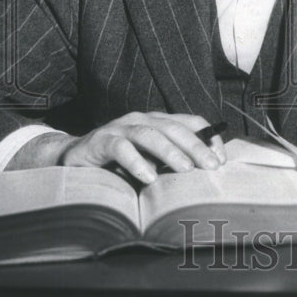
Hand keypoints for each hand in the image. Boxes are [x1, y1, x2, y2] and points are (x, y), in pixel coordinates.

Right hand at [9, 113, 226, 183]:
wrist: (74, 160)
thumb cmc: (118, 163)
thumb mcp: (150, 162)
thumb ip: (171, 164)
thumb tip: (204, 177)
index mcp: (158, 122)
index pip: (190, 122)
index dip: (208, 138)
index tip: (222, 160)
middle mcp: (141, 120)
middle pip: (174, 128)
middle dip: (195, 147)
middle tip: (211, 167)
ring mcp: (120, 128)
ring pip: (150, 134)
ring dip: (170, 152)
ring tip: (185, 169)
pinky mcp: (101, 141)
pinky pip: (120, 148)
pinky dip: (136, 161)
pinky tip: (148, 176)